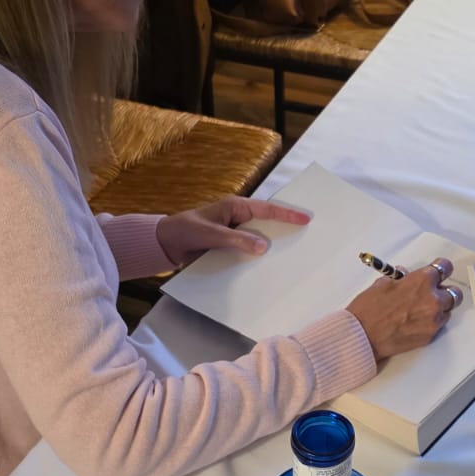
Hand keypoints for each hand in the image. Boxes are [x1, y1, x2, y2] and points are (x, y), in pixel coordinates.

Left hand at [156, 197, 309, 266]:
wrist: (165, 245)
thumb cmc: (185, 231)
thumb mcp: (210, 234)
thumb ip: (236, 239)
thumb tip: (263, 246)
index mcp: (235, 207)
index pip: (266, 210)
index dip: (287, 215)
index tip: (306, 219)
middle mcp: (237, 219)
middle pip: (267, 223)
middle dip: (286, 228)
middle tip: (308, 235)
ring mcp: (234, 233)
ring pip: (259, 239)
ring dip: (272, 246)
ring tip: (293, 254)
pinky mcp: (229, 247)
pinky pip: (248, 251)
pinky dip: (258, 258)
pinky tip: (268, 268)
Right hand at [345, 257, 462, 360]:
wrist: (363, 336)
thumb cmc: (369, 310)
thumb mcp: (383, 284)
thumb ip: (401, 279)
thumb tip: (405, 278)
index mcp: (422, 281)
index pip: (445, 267)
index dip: (441, 268)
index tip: (440, 270)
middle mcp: (433, 299)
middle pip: (454, 292)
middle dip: (445, 291)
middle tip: (433, 293)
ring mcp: (434, 319)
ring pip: (448, 310)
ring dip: (439, 308)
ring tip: (421, 310)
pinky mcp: (431, 335)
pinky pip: (439, 325)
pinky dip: (432, 322)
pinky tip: (417, 321)